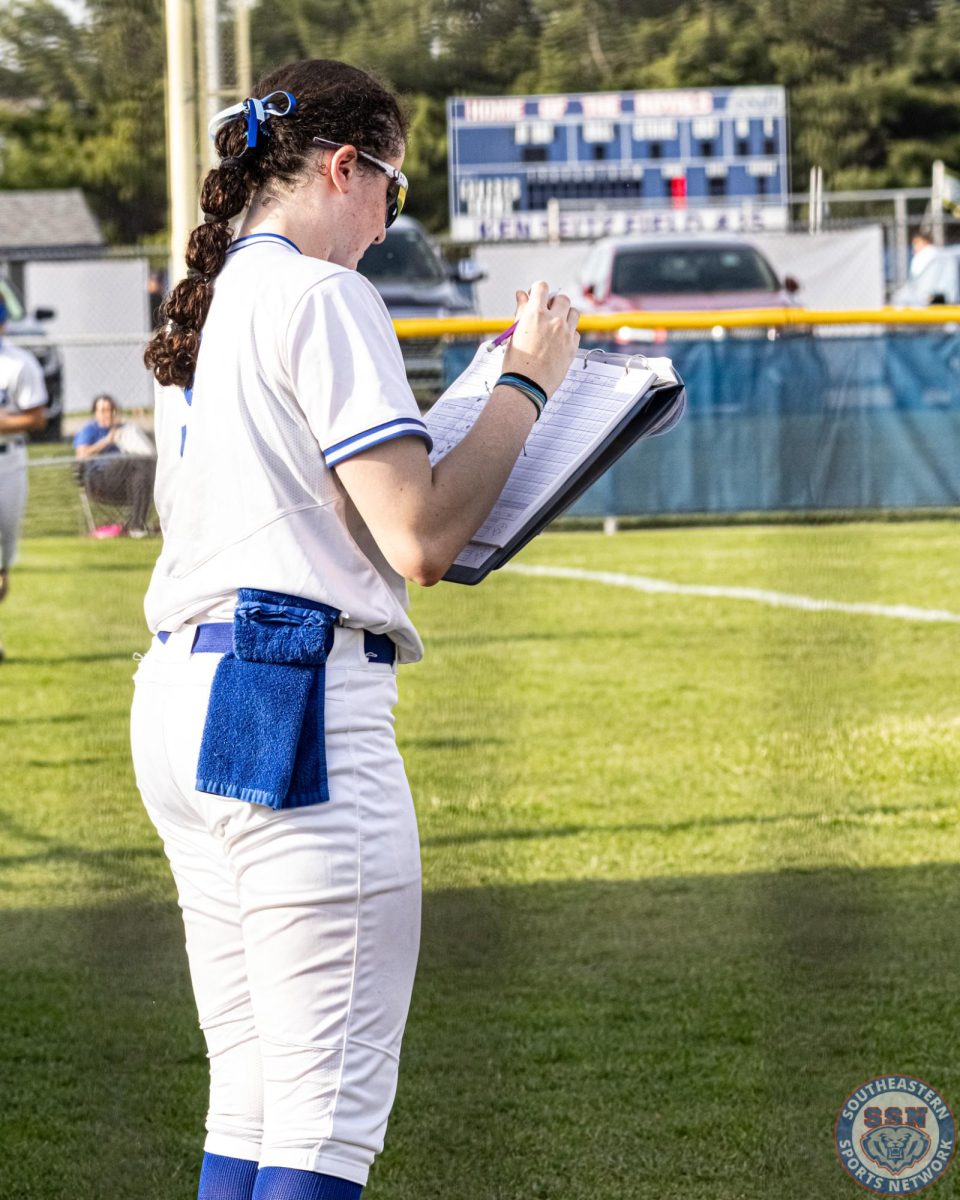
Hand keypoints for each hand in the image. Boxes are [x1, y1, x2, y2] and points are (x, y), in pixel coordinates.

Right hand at [503, 281, 579, 398]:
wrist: (526, 386)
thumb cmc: (515, 362)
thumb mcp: (514, 333)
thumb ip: (521, 311)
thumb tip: (521, 294)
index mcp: (535, 314)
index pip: (542, 287)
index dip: (539, 290)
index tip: (537, 297)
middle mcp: (553, 320)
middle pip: (562, 298)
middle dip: (554, 303)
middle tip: (547, 314)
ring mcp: (566, 334)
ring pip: (574, 312)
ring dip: (566, 315)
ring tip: (555, 327)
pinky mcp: (573, 347)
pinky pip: (576, 332)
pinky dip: (569, 333)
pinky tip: (558, 343)